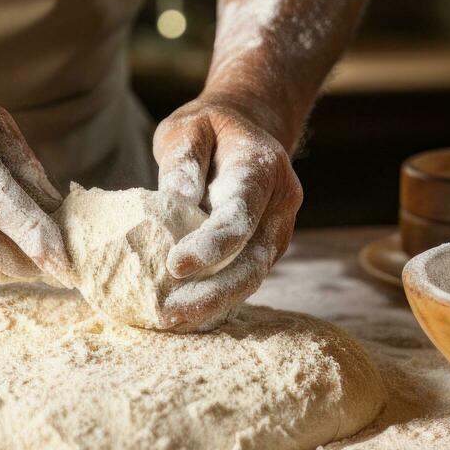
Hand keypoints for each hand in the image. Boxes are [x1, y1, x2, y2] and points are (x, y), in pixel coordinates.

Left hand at [152, 94, 302, 329]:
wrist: (247, 130)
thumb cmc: (210, 128)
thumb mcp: (187, 128)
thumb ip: (182, 161)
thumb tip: (174, 202)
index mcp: (262, 169)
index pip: (240, 215)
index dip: (211, 245)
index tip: (175, 266)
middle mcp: (279, 205)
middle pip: (252, 259)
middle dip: (213, 293)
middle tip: (170, 314)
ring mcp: (277, 230)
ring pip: (252, 277)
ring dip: (215, 304)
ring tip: (173, 322)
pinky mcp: (265, 248)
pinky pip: (245, 278)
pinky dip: (218, 299)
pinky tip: (187, 317)